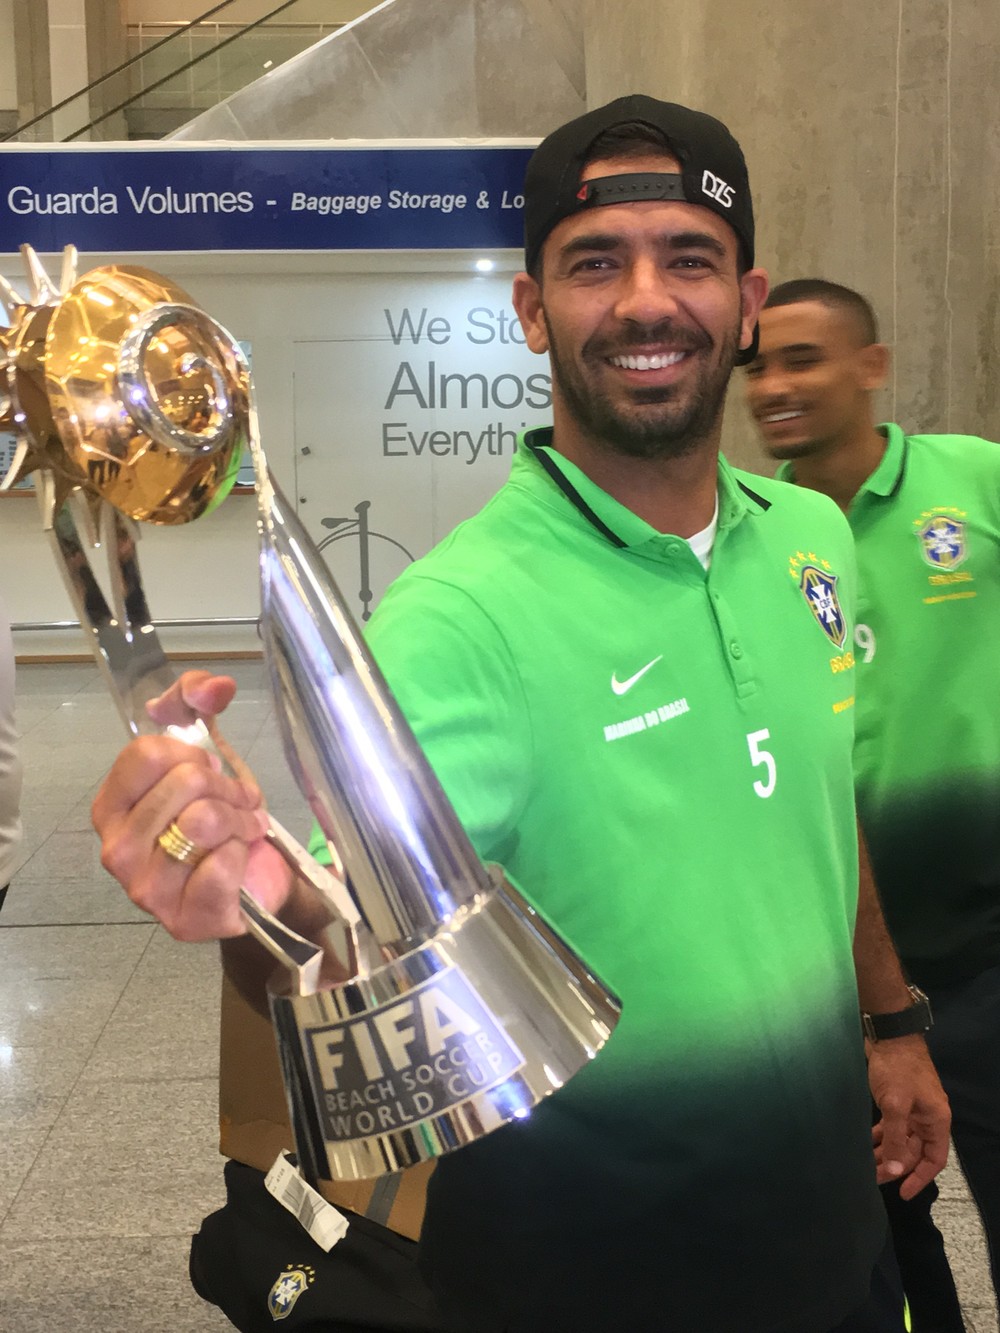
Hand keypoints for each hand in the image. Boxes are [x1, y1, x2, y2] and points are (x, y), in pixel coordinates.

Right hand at [92, 670, 293, 940]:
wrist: (259, 876)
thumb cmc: (223, 815)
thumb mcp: (209, 750)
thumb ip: (197, 701)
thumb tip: (215, 685)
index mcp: (112, 806)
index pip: (146, 753)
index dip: (192, 753)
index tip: (210, 768)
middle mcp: (116, 850)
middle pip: (184, 781)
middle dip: (226, 786)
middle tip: (236, 803)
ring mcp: (146, 890)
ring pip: (204, 820)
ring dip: (238, 819)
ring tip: (242, 828)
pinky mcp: (183, 919)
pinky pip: (221, 865)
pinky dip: (242, 854)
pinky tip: (240, 859)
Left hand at [868, 1034, 950, 1199]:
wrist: (889, 1035)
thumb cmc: (897, 1068)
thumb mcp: (896, 1105)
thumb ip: (896, 1138)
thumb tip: (895, 1170)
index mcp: (936, 1120)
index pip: (934, 1160)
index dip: (919, 1178)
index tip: (902, 1193)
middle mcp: (927, 1118)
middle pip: (914, 1151)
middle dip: (895, 1166)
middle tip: (873, 1178)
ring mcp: (912, 1109)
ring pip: (901, 1139)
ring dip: (886, 1152)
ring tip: (865, 1165)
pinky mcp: (897, 1100)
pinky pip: (892, 1126)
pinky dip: (881, 1136)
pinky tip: (866, 1143)